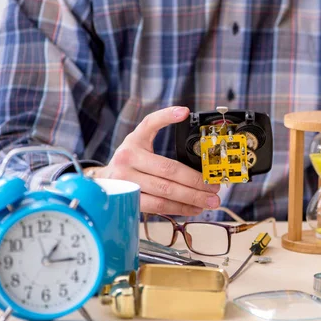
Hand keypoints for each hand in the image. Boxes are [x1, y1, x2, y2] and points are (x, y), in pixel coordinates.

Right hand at [89, 106, 219, 215]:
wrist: (105, 181)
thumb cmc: (130, 158)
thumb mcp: (139, 139)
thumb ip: (158, 126)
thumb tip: (184, 113)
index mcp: (133, 142)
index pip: (151, 126)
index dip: (167, 117)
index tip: (184, 113)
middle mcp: (127, 161)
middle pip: (168, 171)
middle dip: (195, 181)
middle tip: (214, 186)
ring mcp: (127, 183)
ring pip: (165, 192)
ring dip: (192, 198)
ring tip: (210, 201)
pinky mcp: (130, 202)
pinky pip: (159, 207)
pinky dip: (180, 208)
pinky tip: (195, 208)